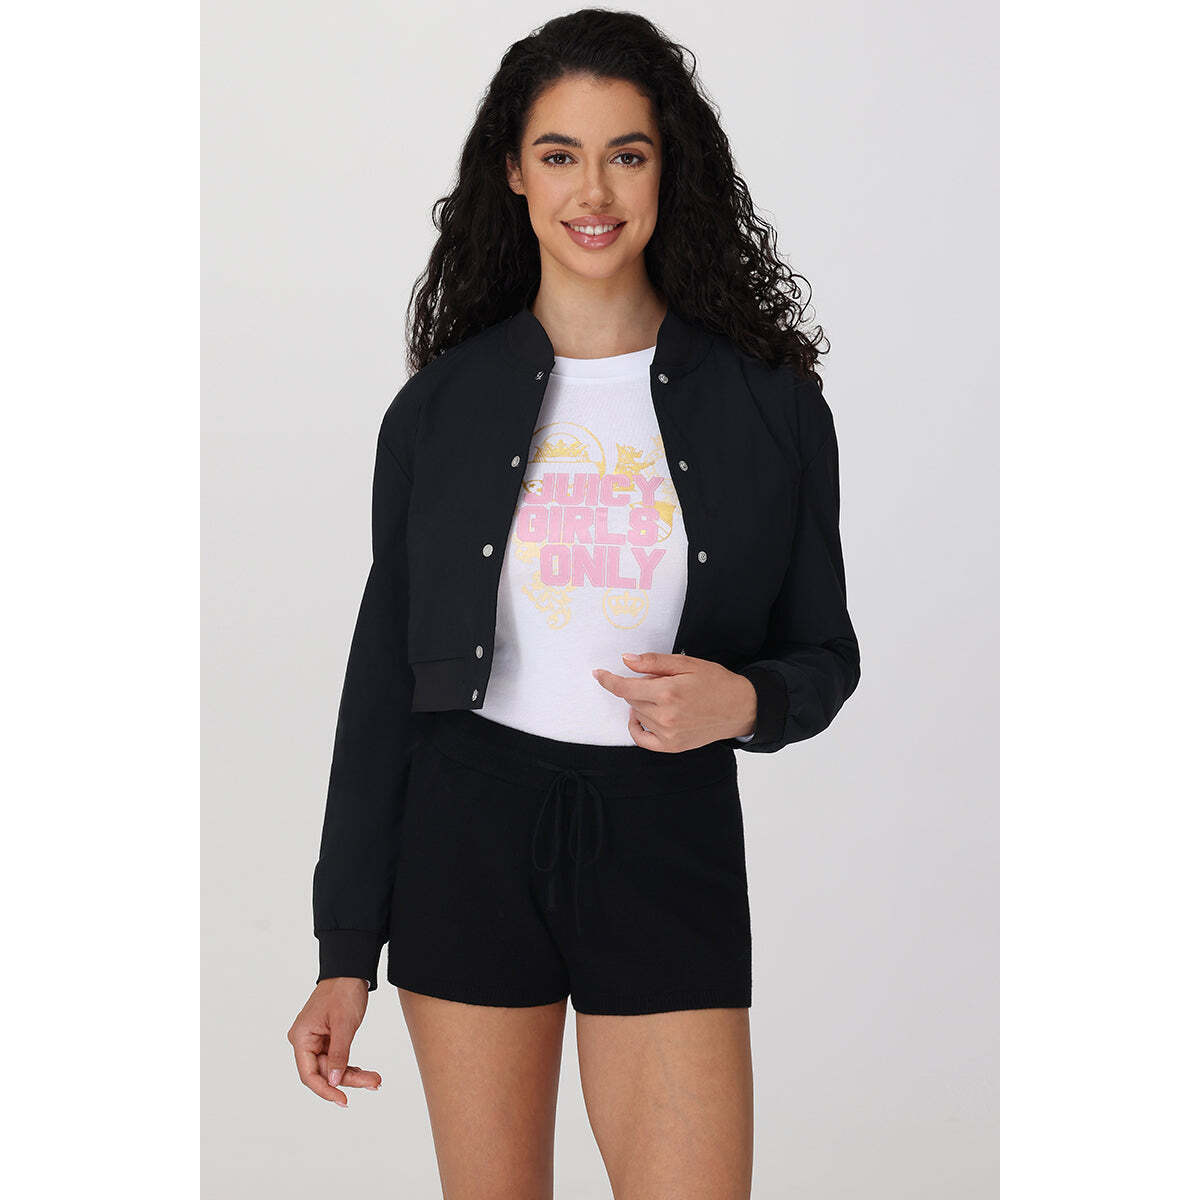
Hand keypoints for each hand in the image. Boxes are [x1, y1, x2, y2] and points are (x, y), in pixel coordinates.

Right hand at [287, 978, 381, 1106]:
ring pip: (333, 1067)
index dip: (325, 1090)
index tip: (343, 1100)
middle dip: (348, 1079)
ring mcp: (316, 1040)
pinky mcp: (327, 1038)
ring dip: (354, 1074)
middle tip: (375, 1082)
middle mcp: (305, 1041)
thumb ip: (338, 1054)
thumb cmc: (344, 991)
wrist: (350, 970)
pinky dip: (351, 1065)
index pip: (309, 1074)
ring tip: (376, 1079)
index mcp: (301, 1037)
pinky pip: (337, 1058)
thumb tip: (333, 1081)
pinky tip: (367, 1073)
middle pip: (324, 1072)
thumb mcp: (344, 1024)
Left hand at [591, 652, 756, 751]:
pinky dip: (637, 727)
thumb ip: (653, 662)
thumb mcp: (686, 664)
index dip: (608, 680)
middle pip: (632, 700)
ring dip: (643, 704)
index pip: (625, 688)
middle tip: (662, 682)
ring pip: (637, 714)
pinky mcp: (672, 746)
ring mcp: (668, 734)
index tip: (598, 674)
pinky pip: (642, 739)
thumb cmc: (716, 682)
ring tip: (667, 697)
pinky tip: (642, 717)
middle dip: (639, 688)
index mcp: (668, 692)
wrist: (740, 708)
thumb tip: (626, 660)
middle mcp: (666, 716)